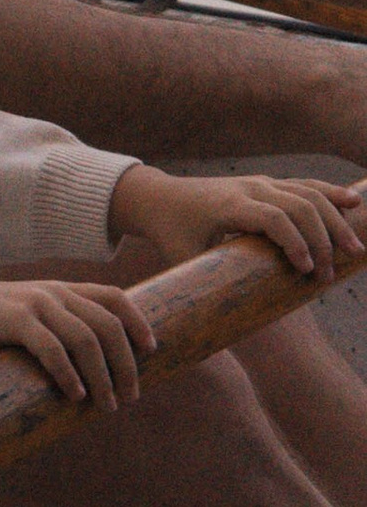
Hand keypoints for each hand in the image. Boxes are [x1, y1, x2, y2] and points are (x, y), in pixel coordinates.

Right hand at [0, 275, 154, 407]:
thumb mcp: (24, 320)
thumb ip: (52, 332)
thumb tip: (80, 368)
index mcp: (59, 289)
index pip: (114, 297)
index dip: (138, 321)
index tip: (152, 351)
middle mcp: (53, 292)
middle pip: (108, 324)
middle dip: (127, 363)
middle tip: (132, 395)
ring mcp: (34, 303)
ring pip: (86, 338)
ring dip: (103, 376)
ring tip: (108, 404)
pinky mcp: (13, 319)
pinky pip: (52, 348)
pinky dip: (69, 373)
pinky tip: (76, 395)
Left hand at [111, 165, 366, 281]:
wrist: (159, 197)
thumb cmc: (170, 233)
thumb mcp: (183, 257)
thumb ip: (206, 282)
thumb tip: (220, 323)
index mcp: (229, 206)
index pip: (272, 218)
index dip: (294, 242)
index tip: (305, 270)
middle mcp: (249, 189)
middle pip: (299, 205)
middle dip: (323, 238)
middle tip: (331, 272)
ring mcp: (261, 183)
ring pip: (308, 192)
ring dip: (336, 218)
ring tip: (356, 247)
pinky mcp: (268, 184)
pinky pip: (305, 185)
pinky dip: (331, 192)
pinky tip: (354, 201)